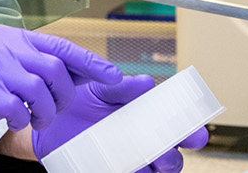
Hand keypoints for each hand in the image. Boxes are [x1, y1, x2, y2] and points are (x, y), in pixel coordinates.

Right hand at [0, 26, 122, 157]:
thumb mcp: (8, 72)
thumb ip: (38, 67)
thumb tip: (85, 72)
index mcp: (10, 37)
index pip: (60, 45)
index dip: (90, 62)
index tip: (114, 77)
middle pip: (52, 67)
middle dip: (63, 96)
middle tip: (53, 112)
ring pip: (38, 88)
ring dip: (44, 112)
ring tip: (35, 121)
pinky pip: (15, 107)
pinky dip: (21, 120)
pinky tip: (14, 122)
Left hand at [0, 76, 210, 172]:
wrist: (50, 120)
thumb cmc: (80, 101)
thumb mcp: (99, 89)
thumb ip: (121, 88)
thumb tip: (146, 84)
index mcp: (146, 119)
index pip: (176, 127)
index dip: (191, 130)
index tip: (197, 131)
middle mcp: (142, 142)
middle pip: (170, 155)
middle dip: (176, 153)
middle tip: (173, 148)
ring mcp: (129, 160)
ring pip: (154, 170)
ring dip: (159, 167)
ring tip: (154, 160)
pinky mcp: (112, 170)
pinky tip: (134, 168)